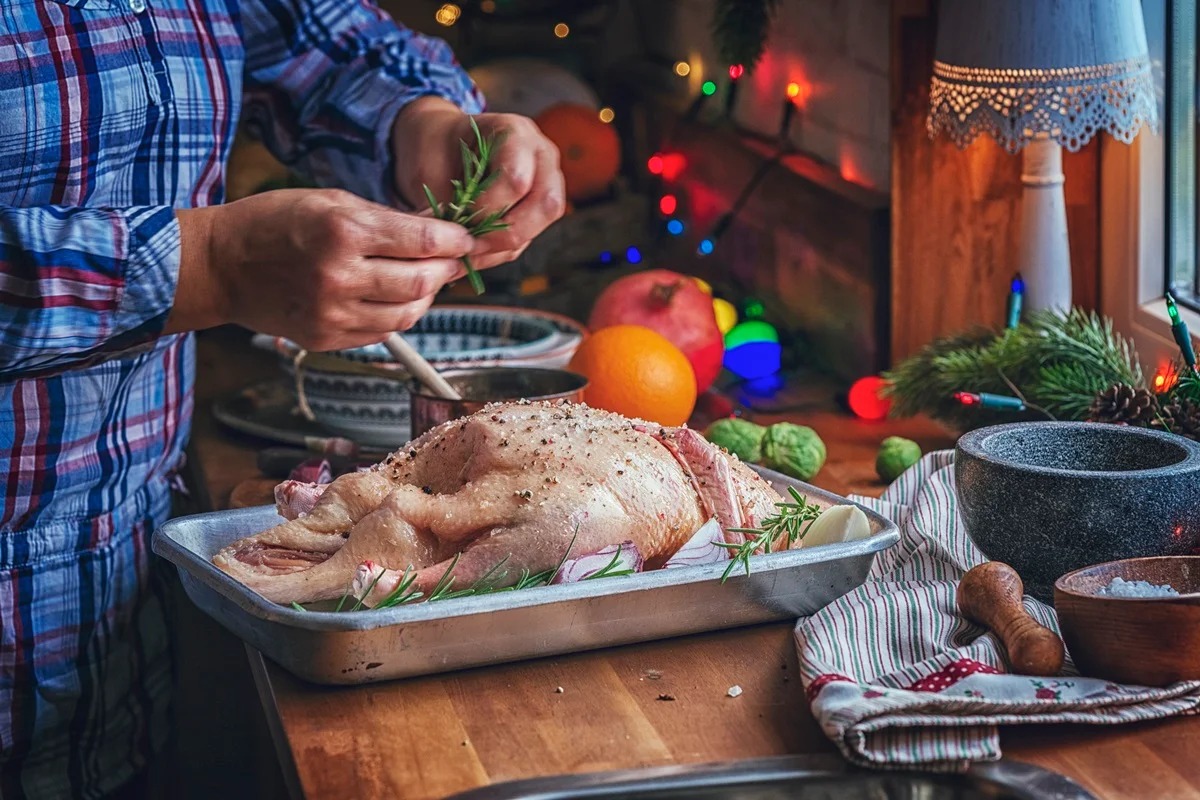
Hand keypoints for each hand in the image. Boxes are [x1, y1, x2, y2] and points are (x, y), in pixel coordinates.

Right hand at [167, 189, 476, 349]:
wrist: (221, 265)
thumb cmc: (274, 223)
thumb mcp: (330, 201)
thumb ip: (385, 218)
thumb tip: (436, 230)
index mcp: (342, 232)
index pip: (422, 242)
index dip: (454, 241)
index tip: (466, 239)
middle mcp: (340, 276)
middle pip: (421, 282)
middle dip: (445, 270)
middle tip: (452, 260)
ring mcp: (333, 312)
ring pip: (408, 313)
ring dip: (425, 296)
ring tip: (425, 279)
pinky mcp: (326, 338)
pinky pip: (382, 331)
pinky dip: (398, 315)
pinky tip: (394, 298)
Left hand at [391, 98, 565, 268]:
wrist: (438, 147)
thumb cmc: (434, 151)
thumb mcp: (430, 168)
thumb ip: (448, 202)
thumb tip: (455, 243)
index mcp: (516, 133)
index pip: (517, 180)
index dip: (488, 207)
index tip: (459, 215)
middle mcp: (541, 156)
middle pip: (546, 205)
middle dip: (505, 232)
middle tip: (470, 240)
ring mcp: (547, 183)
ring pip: (540, 227)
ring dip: (501, 245)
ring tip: (467, 246)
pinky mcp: (537, 211)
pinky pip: (527, 240)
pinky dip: (498, 251)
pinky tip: (473, 247)